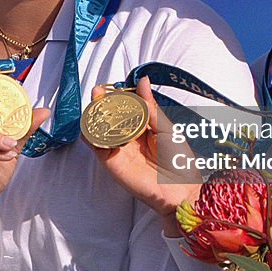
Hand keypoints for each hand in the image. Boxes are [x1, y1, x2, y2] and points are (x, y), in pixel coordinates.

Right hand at [88, 77, 201, 235]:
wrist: (180, 189)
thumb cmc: (179, 160)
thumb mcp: (166, 128)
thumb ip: (150, 107)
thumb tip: (142, 81)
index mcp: (141, 127)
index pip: (124, 107)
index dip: (117, 96)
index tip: (116, 85)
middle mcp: (127, 136)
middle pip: (108, 116)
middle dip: (101, 102)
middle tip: (99, 91)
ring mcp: (117, 149)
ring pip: (98, 129)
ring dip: (93, 115)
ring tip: (94, 103)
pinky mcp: (111, 162)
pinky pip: (96, 146)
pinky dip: (91, 134)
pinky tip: (93, 123)